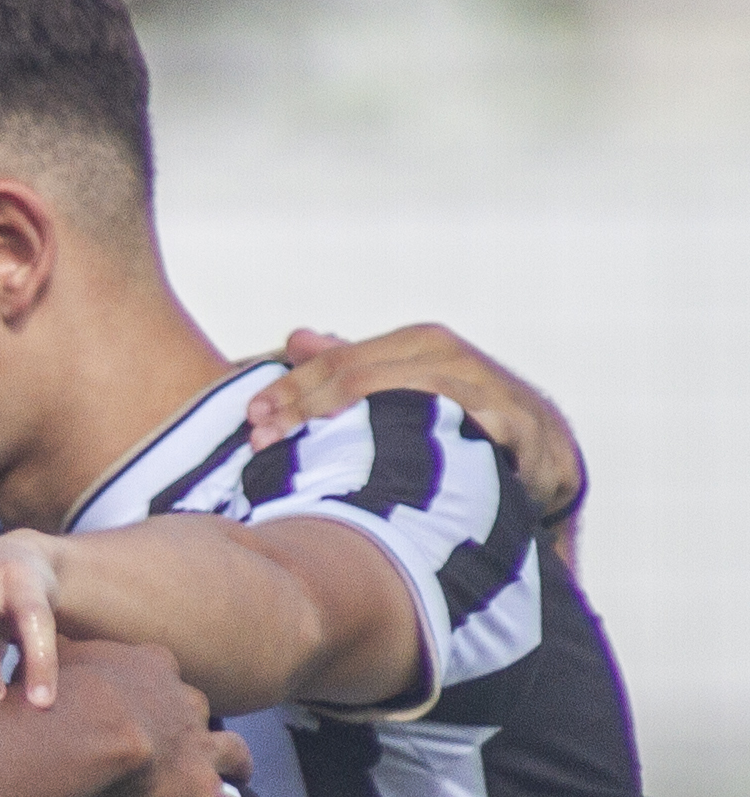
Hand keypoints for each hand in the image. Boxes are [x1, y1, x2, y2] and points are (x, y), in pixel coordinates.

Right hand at [60, 638, 276, 796]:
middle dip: (195, 722)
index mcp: (150, 667)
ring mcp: (198, 747)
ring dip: (239, 763)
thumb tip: (41, 647)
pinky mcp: (202, 792)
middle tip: (187, 738)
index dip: (156, 686)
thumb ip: (55, 655)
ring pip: (231, 751)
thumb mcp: (55, 655)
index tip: (146, 694)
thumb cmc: (63, 688)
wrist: (88, 721)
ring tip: (243, 774)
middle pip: (198, 709)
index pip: (160, 672)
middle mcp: (183, 702)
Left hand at [247, 324, 584, 524]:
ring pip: (407, 395)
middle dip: (305, 404)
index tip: (251, 419)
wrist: (545, 445)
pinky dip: (435, 437)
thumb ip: (352, 364)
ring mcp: (482, 385)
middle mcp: (446, 356)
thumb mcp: (404, 384)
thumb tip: (297, 337)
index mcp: (415, 345)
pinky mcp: (516, 421)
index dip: (291, 389)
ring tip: (304, 453)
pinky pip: (472, 427)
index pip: (339, 361)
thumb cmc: (462, 412)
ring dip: (350, 423)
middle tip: (261, 437)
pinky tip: (390, 459)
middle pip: (362, 374)